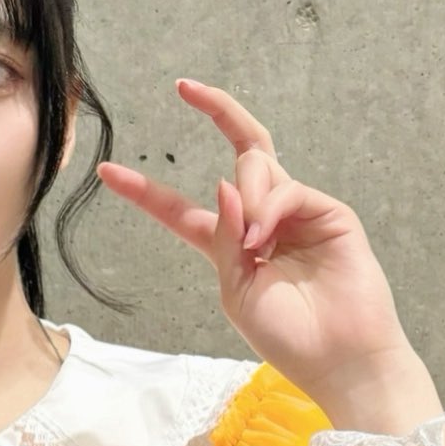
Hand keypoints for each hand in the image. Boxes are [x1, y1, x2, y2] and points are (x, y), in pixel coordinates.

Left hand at [96, 78, 415, 403]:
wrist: (338, 358)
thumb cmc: (288, 336)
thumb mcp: (235, 290)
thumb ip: (222, 239)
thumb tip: (225, 184)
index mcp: (231, 246)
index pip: (181, 210)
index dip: (146, 191)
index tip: (106, 171)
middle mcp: (264, 220)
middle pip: (241, 153)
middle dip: (216, 112)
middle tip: (185, 87)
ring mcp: (298, 213)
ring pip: (257, 167)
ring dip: (246, 195)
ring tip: (254, 242)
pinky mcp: (329, 212)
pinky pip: (286, 188)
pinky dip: (269, 207)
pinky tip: (266, 237)